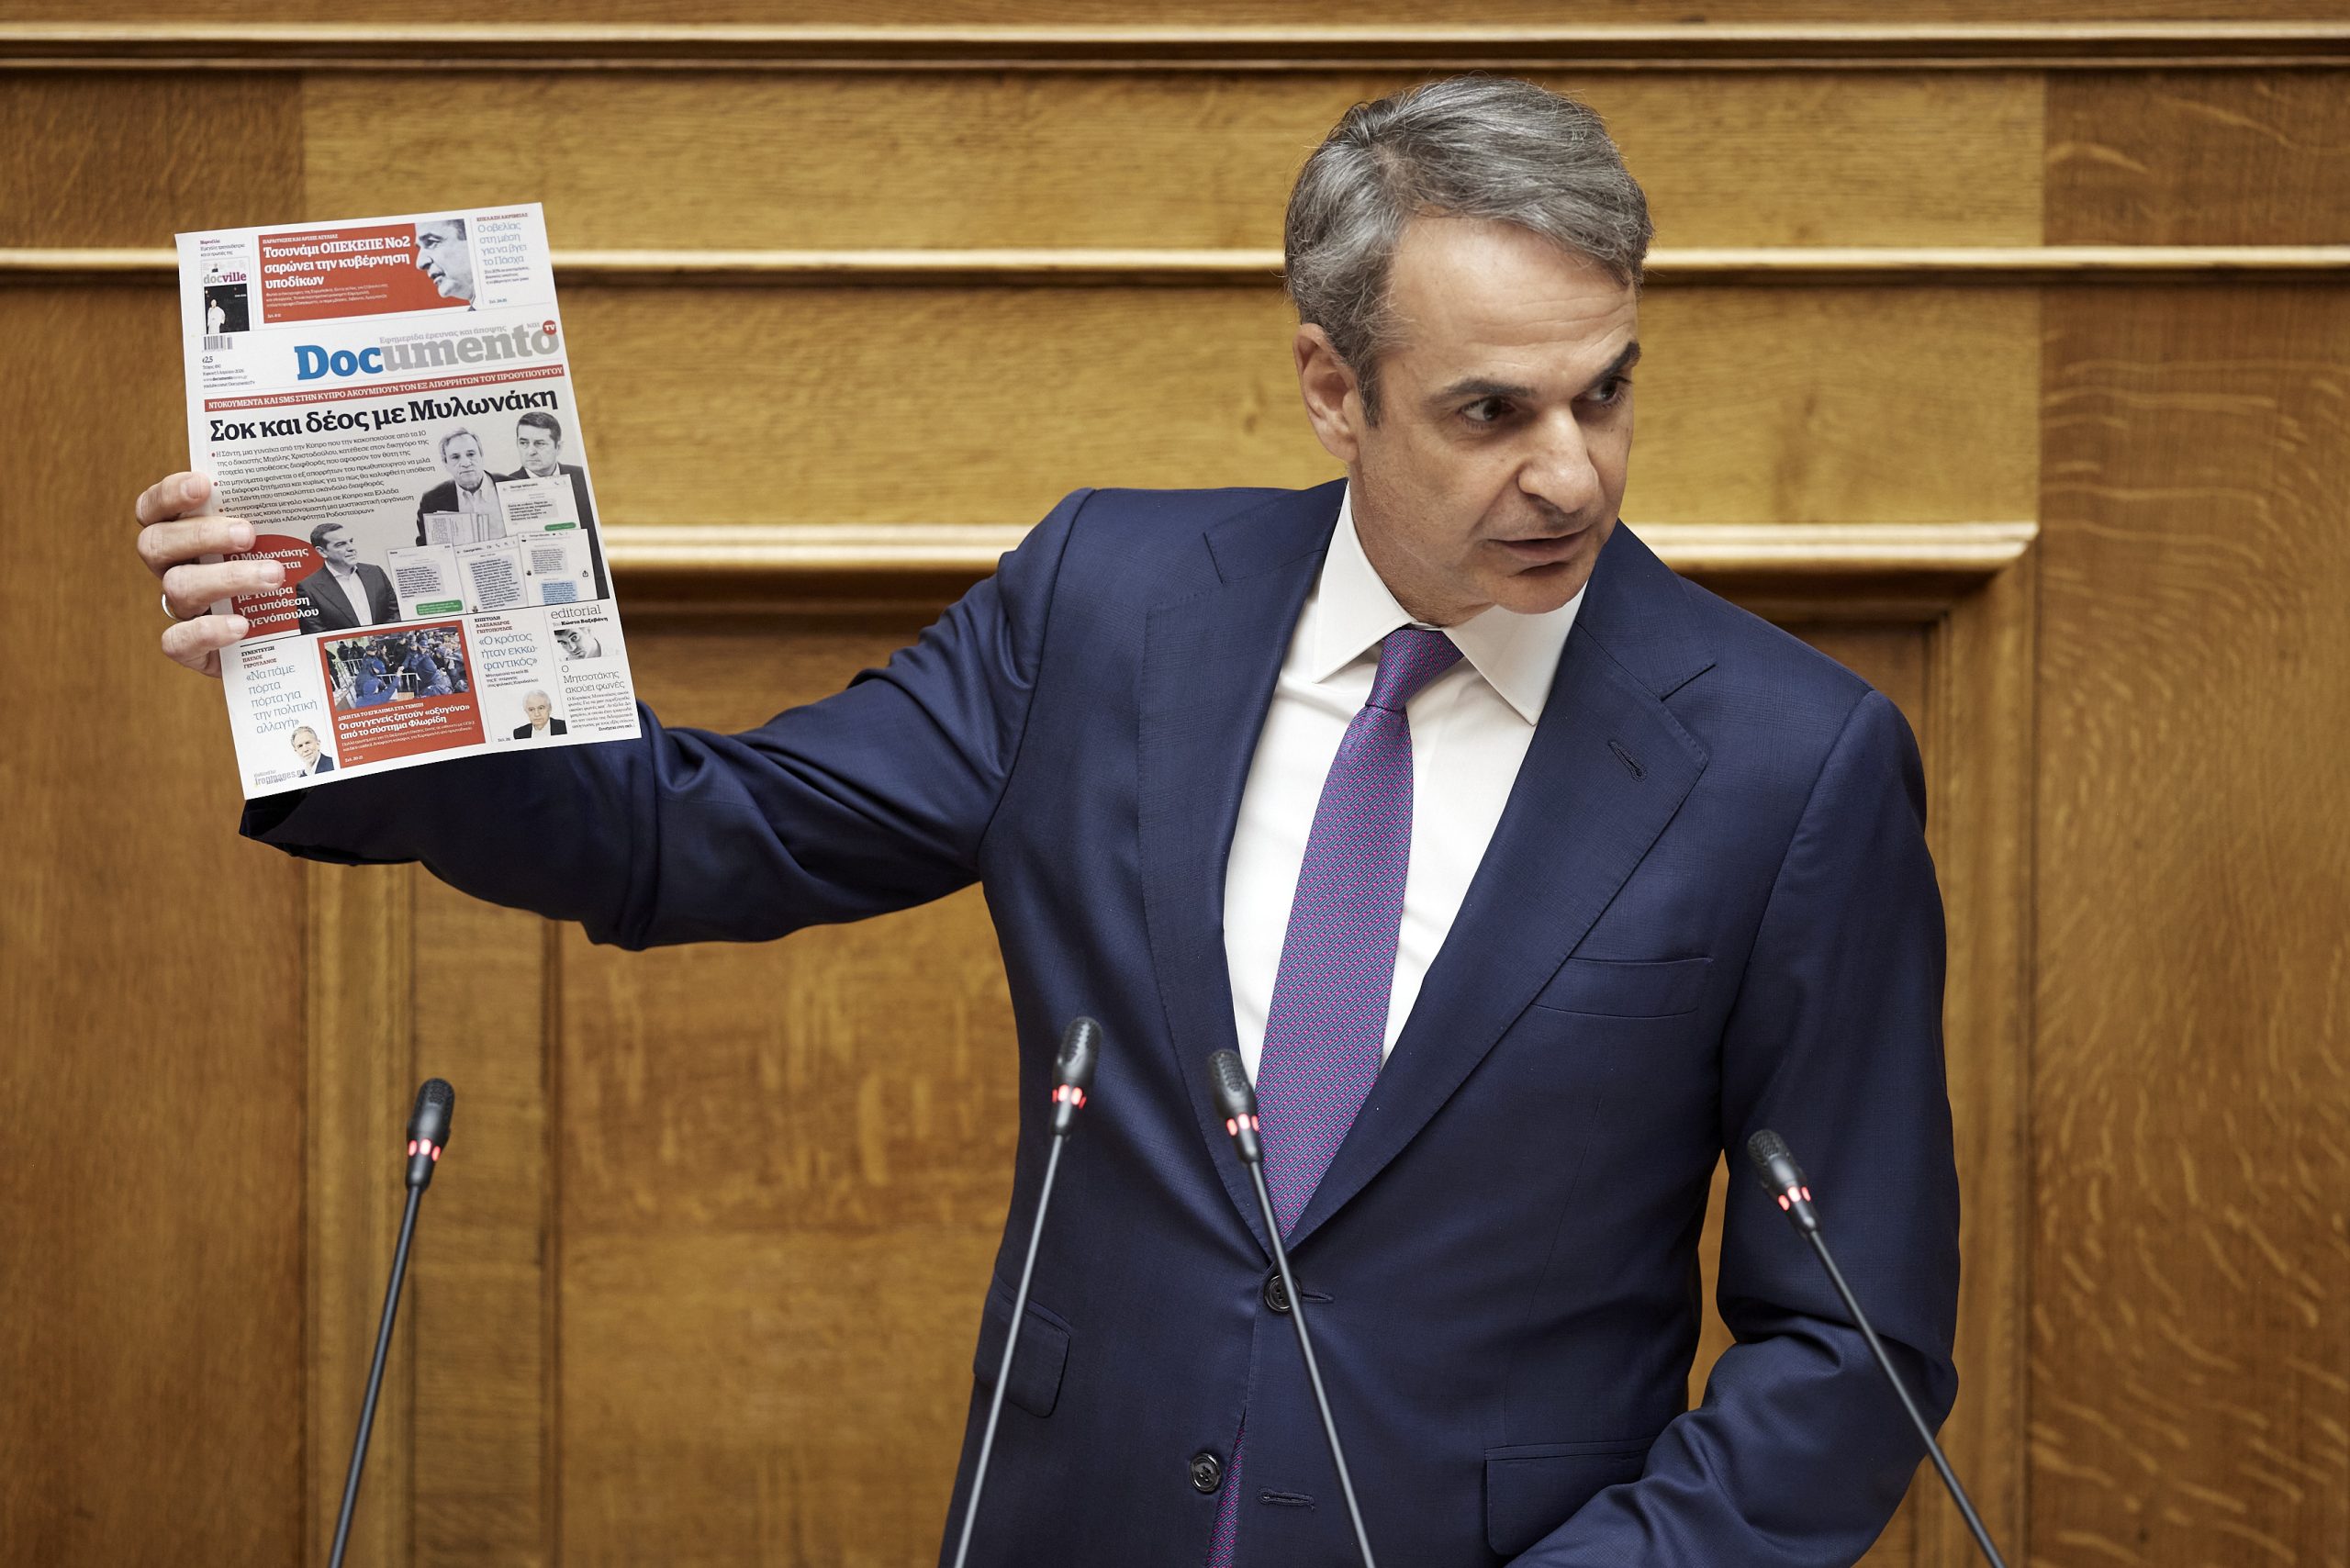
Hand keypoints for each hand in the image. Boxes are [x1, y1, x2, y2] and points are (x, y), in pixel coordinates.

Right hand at [135, 471, 282, 677]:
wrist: (294, 635)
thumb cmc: (284, 574)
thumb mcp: (282, 540)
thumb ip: (278, 515)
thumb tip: (309, 488)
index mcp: (185, 535)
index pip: (154, 508)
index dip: (169, 494)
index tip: (203, 485)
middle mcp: (174, 568)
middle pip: (157, 544)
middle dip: (201, 534)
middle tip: (248, 534)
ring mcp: (181, 608)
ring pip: (176, 587)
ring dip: (225, 578)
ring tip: (273, 576)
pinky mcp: (192, 648)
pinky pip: (178, 640)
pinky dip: (208, 631)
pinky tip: (242, 625)